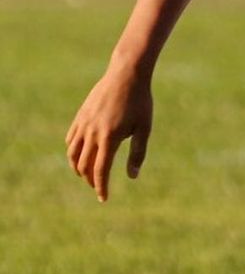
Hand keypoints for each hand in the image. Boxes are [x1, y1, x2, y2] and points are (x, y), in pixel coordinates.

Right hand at [66, 67, 152, 201]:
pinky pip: (71, 139)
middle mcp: (92, 133)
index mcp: (109, 138)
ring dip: (78, 167)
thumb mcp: (144, 128)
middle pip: (84, 165)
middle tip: (98, 187)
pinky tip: (81, 155)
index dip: (101, 187)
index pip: (100, 170)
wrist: (126, 74)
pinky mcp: (80, 116)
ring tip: (87, 174)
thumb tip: (132, 176)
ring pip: (73, 153)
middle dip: (90, 179)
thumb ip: (137, 153)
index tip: (104, 198)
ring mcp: (83, 123)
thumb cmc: (140, 102)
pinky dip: (73, 151)